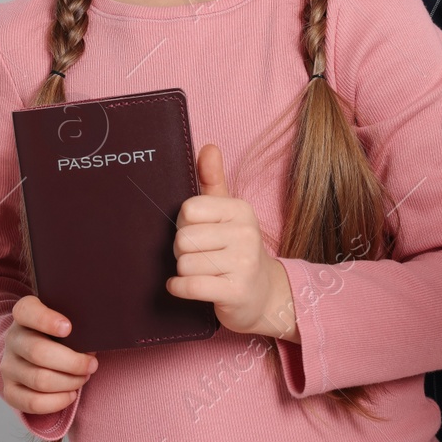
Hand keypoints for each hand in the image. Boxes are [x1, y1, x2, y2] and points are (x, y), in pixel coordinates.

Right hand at [0, 294, 98, 414]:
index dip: (46, 320)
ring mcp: (8, 366)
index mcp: (24, 314)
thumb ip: (75, 323)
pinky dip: (57, 401)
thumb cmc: (59, 334)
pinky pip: (33, 402)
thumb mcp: (65, 319)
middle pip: (38, 352)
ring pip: (40, 380)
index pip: (27, 311)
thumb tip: (94, 340)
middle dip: (73, 362)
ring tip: (84, 378)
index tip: (69, 328)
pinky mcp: (10, 390)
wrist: (36, 351)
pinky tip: (71, 394)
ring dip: (69, 382)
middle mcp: (12, 339)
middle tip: (91, 365)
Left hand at [167, 143, 298, 341]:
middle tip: (197, 255)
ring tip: (201, 271)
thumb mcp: (227, 214)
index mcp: (241, 210)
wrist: (262, 294)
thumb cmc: (236, 249)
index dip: (184, 224)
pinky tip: (182, 286)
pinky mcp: (236, 292)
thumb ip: (213, 180)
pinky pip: (190, 286)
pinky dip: (178, 287)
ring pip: (184, 264)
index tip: (196, 232)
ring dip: (183, 271)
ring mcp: (243, 264)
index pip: (188, 210)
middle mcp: (246, 234)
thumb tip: (208, 147)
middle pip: (183, 238)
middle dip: (182, 251)